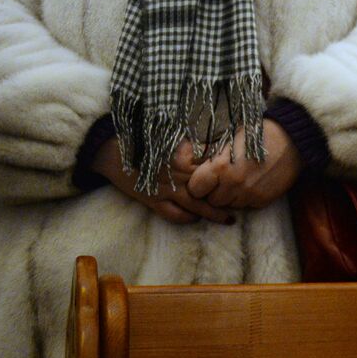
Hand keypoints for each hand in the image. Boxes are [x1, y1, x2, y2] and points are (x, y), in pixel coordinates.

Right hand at [92, 138, 235, 225]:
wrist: (111, 150)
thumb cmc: (144, 139)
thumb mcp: (171, 137)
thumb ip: (193, 144)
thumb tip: (218, 146)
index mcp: (184, 155)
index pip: (213, 167)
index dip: (229, 174)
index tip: (244, 177)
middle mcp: (177, 173)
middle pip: (209, 189)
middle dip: (227, 197)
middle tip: (245, 203)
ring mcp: (165, 189)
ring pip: (196, 206)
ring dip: (213, 214)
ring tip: (229, 219)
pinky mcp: (152, 200)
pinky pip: (173, 215)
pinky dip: (186, 219)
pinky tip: (195, 220)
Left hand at [185, 120, 301, 209]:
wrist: (291, 140)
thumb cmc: (256, 134)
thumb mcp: (228, 140)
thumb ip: (210, 157)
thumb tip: (189, 166)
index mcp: (220, 167)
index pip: (195, 189)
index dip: (198, 185)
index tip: (204, 178)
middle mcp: (232, 184)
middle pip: (211, 201)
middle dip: (214, 192)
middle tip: (223, 179)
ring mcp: (249, 194)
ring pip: (229, 205)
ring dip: (231, 196)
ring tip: (240, 179)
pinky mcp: (263, 201)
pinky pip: (246, 206)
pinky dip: (247, 198)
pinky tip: (254, 182)